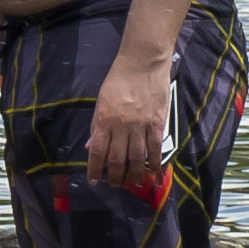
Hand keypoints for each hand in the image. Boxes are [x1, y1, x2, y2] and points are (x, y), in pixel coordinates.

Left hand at [84, 47, 175, 199]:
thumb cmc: (119, 79)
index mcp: (104, 120)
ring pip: (137, 158)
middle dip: (115, 176)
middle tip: (115, 184)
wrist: (143, 63)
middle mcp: (121, 126)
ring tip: (134, 183)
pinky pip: (155, 148)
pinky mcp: (157, 123)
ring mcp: (140, 125)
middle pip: (117, 159)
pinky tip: (153, 171)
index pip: (97, 151)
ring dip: (135, 174)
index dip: (95, 170)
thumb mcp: (101, 100)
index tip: (94, 181)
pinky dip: (154, 162)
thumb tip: (91, 147)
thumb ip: (97, 126)